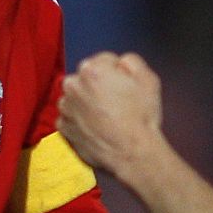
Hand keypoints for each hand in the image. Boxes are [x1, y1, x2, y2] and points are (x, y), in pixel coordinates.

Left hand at [58, 53, 163, 175]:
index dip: (118, 73)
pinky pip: (71, 118)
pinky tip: (97, 127)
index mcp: (91, 69)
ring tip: (107, 117)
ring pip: (77, 98)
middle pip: (87, 78)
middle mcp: (73, 85)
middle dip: (98, 85)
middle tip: (116, 102)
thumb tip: (121, 62)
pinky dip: (80, 121)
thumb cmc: (140, 116)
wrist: (131, 152)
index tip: (124, 86)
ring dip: (87, 102)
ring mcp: (66, 108)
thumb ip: (132, 61)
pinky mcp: (64, 128)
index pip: (104, 61)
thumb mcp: (148, 79)